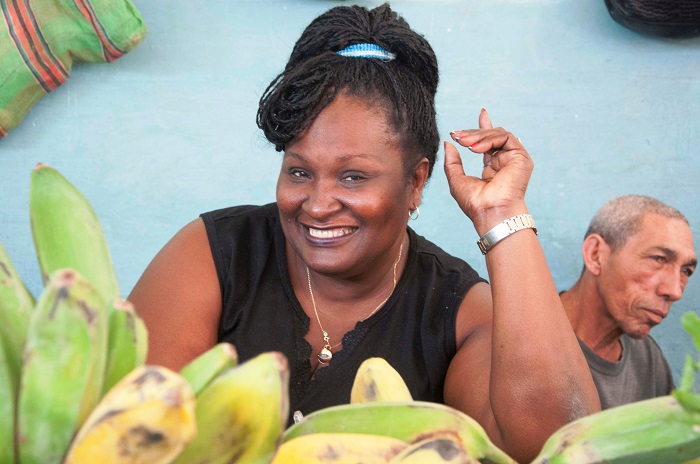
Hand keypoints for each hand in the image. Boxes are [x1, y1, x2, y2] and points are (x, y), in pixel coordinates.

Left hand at [444, 108, 533, 234]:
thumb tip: (449, 142)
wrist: (489, 212)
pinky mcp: (521, 157)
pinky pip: (505, 137)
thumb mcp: (456, 179)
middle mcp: (505, 162)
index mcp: (493, 168)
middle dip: (472, 133)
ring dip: (478, 136)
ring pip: (498, 134)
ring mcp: (514, 159)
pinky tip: (476, 148)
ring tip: (464, 143)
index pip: (490, 142)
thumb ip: (452, 161)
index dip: (485, 126)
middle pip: (491, 136)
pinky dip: (489, 139)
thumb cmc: (474, 203)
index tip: (482, 112)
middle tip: (456, 135)